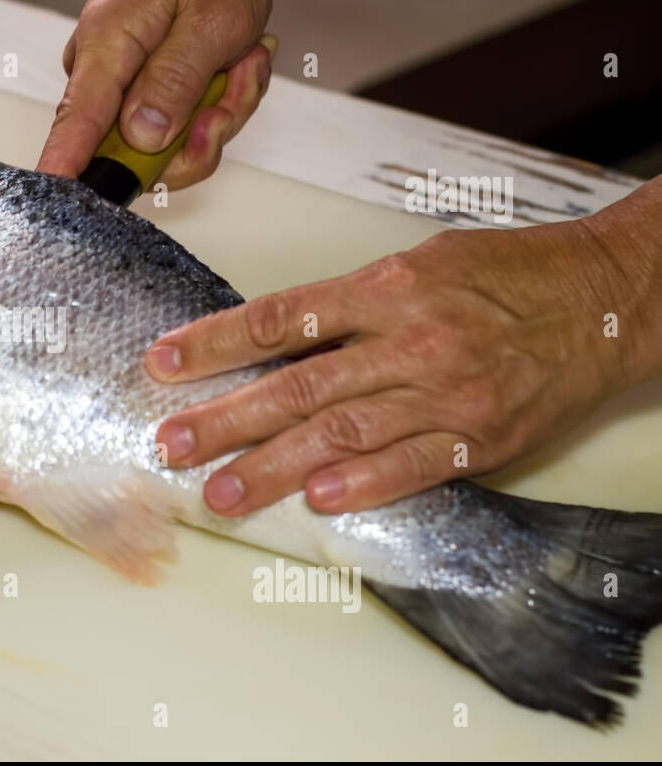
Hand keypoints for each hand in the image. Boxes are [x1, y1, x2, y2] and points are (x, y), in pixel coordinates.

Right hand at [37, 0, 295, 189]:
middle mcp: (102, 68)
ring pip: (166, 142)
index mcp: (106, 47)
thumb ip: (174, 85)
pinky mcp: (140, 86)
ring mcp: (121, 80)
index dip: (68, 170)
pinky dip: (216, 102)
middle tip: (239, 84)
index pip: (75, 125)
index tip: (61, 205)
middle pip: (135, 150)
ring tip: (244, 62)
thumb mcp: (211, 24)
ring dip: (219, 112)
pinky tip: (234, 64)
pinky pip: (177, 124)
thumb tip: (141, 139)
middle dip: (201, 133)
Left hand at [147, 178, 661, 514]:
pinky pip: (413, 467)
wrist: (602, 298)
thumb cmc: (504, 274)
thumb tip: (272, 340)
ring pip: (343, 434)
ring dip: (274, 467)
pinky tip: (317, 502)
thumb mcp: (418, 263)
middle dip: (226, 419)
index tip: (163, 364)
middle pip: (299, 385)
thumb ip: (350, 304)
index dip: (214, 343)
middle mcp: (409, 339)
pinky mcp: (481, 437)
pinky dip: (364, 486)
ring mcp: (446, 392)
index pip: (279, 319)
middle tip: (171, 444)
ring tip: (221, 491)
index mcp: (386, 287)